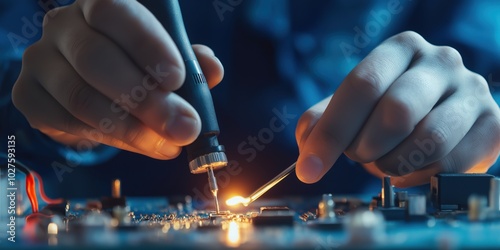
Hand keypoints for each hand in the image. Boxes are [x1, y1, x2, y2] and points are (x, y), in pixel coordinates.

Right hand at [12, 0, 223, 159]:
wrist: (90, 85)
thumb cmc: (135, 64)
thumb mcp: (167, 58)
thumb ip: (190, 61)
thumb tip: (212, 69)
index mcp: (98, 5)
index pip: (114, 12)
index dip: (146, 45)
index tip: (177, 79)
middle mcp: (62, 26)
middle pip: (96, 60)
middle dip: (146, 101)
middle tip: (184, 128)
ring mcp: (40, 60)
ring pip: (80, 98)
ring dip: (131, 129)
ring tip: (168, 145)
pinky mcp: (28, 95)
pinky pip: (65, 123)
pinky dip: (107, 140)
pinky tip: (138, 144)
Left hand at [295, 31, 499, 186]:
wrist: (442, 111)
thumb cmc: (389, 107)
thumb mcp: (352, 105)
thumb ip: (323, 120)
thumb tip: (307, 146)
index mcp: (400, 49)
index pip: (361, 86)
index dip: (332, 132)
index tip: (310, 168)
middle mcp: (441, 61)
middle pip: (397, 112)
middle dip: (367, 147)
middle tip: (360, 156)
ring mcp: (471, 91)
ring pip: (429, 141)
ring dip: (394, 164)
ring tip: (386, 162)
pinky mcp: (493, 124)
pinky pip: (453, 163)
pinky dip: (422, 176)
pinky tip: (412, 169)